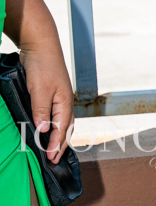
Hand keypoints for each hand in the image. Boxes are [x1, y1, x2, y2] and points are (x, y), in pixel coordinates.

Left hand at [20, 48, 73, 163]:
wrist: (42, 45)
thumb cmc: (42, 66)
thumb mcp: (39, 90)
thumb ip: (41, 111)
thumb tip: (43, 130)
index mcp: (65, 104)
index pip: (61, 130)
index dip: (55, 145)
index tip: (50, 158)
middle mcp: (65, 103)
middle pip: (66, 129)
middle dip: (60, 145)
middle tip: (54, 160)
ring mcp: (61, 98)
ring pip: (64, 123)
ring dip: (60, 137)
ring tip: (55, 149)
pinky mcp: (53, 94)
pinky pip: (58, 116)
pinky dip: (57, 126)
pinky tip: (51, 129)